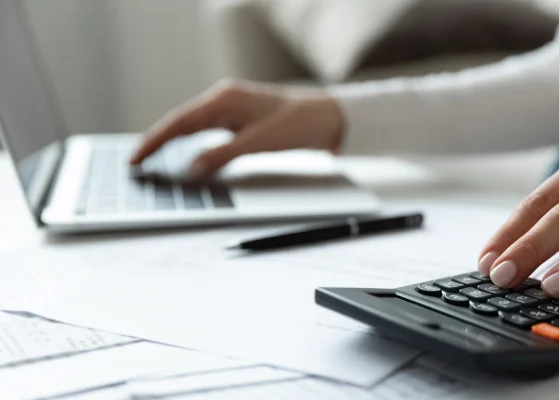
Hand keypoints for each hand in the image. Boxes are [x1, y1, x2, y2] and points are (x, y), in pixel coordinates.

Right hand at [130, 80, 344, 177]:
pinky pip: (207, 132)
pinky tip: (185, 157)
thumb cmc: (298, 124)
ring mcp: (231, 109)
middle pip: (181, 123)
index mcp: (225, 99)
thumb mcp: (260, 142)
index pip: (179, 121)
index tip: (136, 158)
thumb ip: (224, 155)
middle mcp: (224, 100)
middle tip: (135, 165)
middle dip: (157, 143)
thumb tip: (191, 168)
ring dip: (173, 144)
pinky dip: (193, 145)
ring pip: (192, 128)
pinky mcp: (239, 120)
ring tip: (151, 162)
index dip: (154, 141)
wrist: (328, 118)